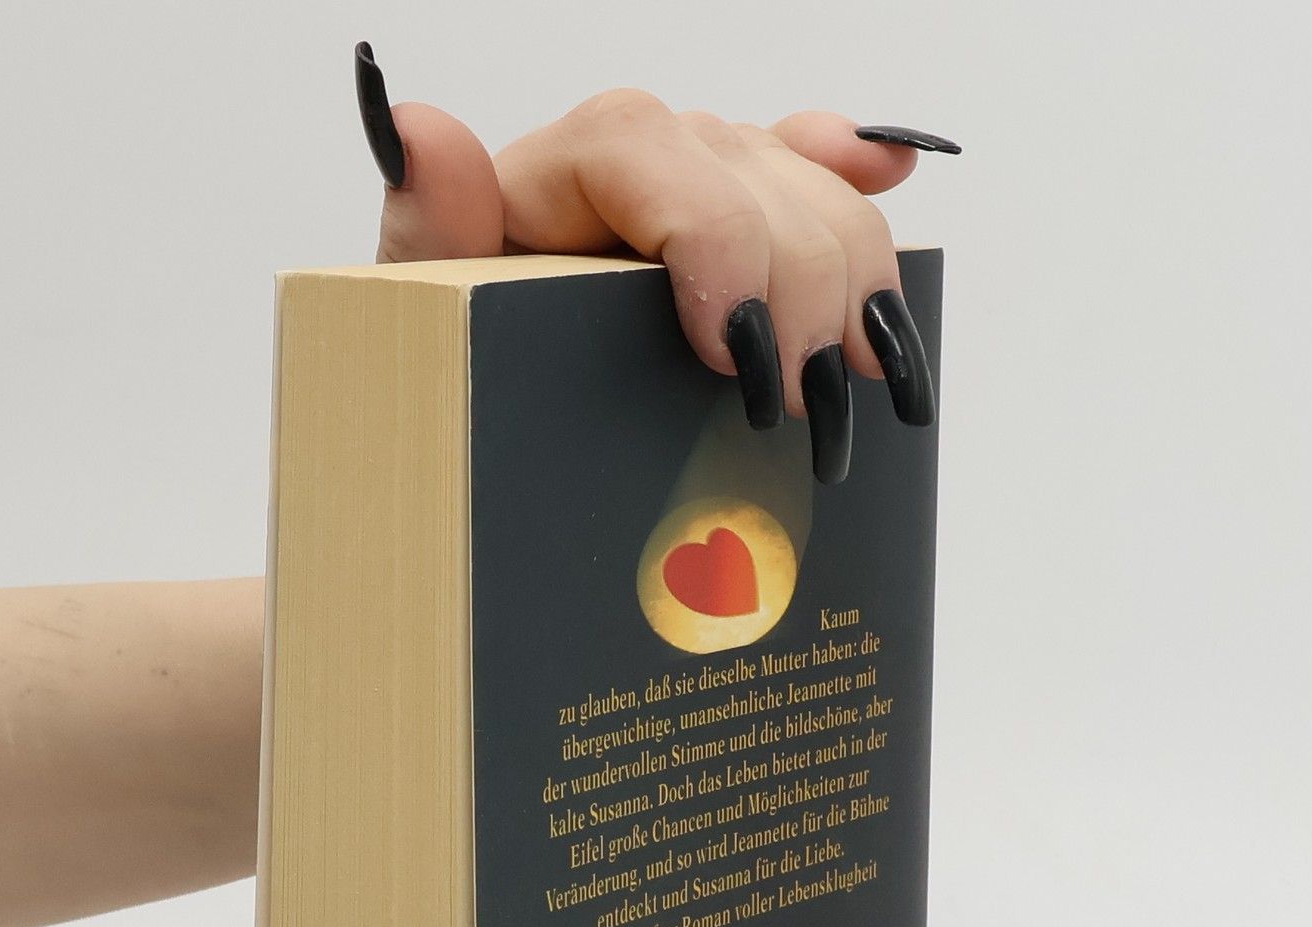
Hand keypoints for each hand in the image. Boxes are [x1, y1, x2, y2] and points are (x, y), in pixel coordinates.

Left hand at [354, 44, 957, 481]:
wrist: (484, 396)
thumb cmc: (451, 360)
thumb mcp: (420, 310)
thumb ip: (427, 227)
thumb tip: (422, 133)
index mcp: (558, 173)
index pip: (644, 150)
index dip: (712, 239)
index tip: (732, 350)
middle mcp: (644, 157)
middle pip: (751, 177)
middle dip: (794, 293)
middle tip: (792, 408)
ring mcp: (705, 177)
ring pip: (814, 190)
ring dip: (851, 283)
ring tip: (844, 381)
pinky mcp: (747, 209)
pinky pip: (818, 162)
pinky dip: (859, 176)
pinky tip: (890, 171)